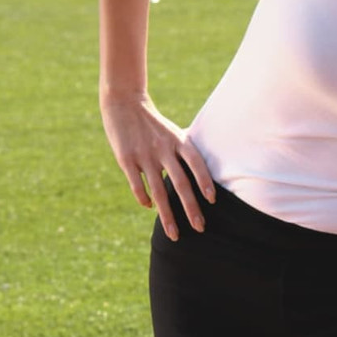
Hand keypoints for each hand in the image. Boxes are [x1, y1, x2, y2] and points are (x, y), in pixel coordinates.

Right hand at [100, 92, 213, 239]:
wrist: (124, 102)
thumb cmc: (154, 123)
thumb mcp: (174, 133)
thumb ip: (186, 153)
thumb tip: (202, 177)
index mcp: (179, 141)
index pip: (196, 164)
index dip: (205, 181)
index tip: (212, 200)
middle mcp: (163, 150)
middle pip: (181, 184)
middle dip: (191, 208)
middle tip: (200, 228)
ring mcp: (144, 156)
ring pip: (159, 192)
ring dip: (167, 215)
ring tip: (173, 234)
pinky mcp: (126, 160)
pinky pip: (137, 185)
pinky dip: (144, 199)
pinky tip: (149, 207)